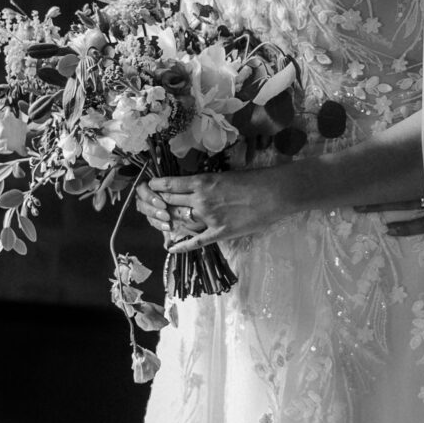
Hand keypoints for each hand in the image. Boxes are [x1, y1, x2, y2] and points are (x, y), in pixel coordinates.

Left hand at [139, 160, 313, 252]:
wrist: (275, 193)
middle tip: (149, 205)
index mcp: (201, 182)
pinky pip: (196, 241)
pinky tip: (171, 248)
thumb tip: (194, 187)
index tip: (148, 187)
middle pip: (169, 203)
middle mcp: (200, 200)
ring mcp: (209, 218)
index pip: (169, 185)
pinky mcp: (220, 232)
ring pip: (180, 220)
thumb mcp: (225, 175)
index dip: (156, 187)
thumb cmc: (254, 179)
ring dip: (168, 222)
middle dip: (156, 204)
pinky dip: (182, 245)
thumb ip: (207, 183)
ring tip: (159, 222)